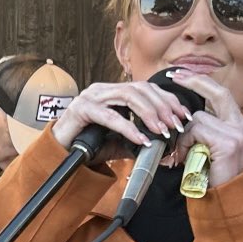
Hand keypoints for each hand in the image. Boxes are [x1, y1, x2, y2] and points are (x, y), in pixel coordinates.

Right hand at [49, 80, 193, 159]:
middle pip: (141, 88)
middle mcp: (103, 89)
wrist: (59, 153)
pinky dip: (128, 128)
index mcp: (114, 92)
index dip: (167, 99)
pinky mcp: (82, 109)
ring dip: (149, 113)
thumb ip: (135, 138)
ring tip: (161, 131)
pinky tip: (141, 139)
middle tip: (176, 124)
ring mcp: (91, 96)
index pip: (147, 88)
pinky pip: (110, 116)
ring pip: (128, 96)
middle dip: (162, 106)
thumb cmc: (87, 145)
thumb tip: (159, 144)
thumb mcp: (117, 141)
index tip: (183, 115)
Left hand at [167, 71, 242, 186]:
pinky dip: (185, 143)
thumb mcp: (210, 154)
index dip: (203, 83)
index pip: (222, 95)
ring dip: (184, 135)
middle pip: (218, 92)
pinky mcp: (229, 143)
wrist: (229, 207)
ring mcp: (239, 134)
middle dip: (194, 81)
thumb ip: (203, 135)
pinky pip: (197, 131)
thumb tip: (183, 119)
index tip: (183, 76)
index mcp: (240, 128)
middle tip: (173, 77)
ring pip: (200, 117)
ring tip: (180, 154)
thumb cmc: (215, 184)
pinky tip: (183, 158)